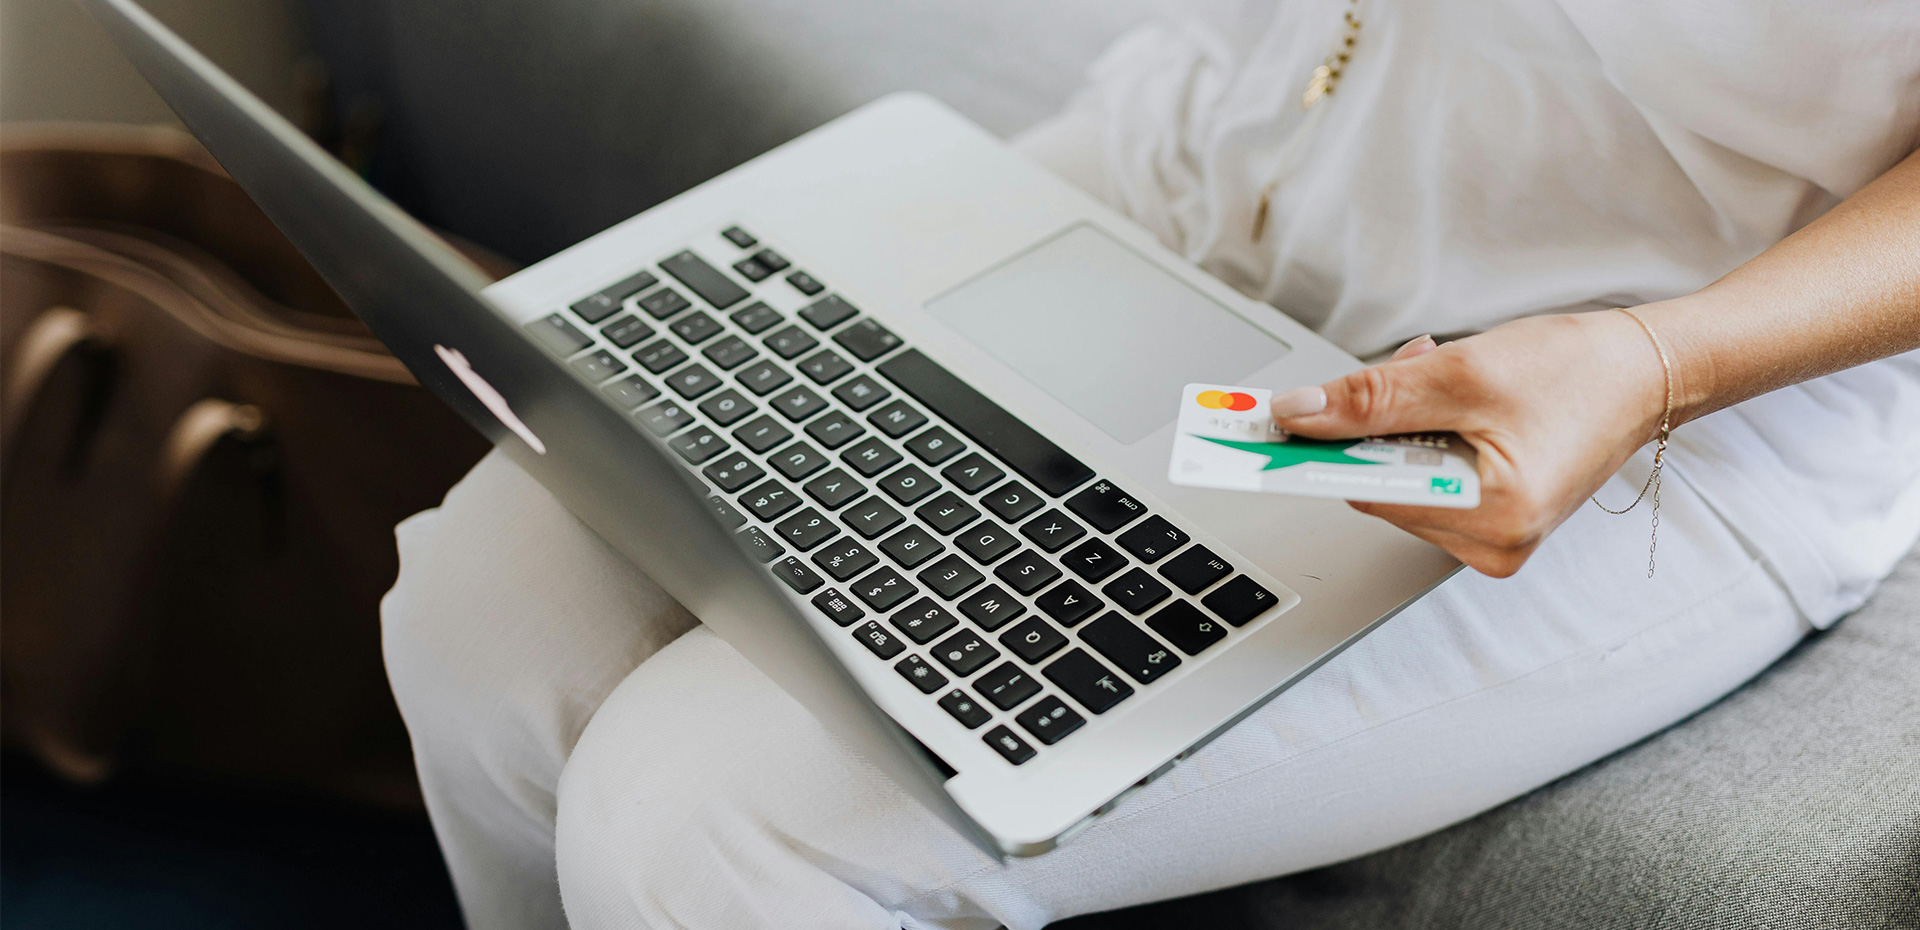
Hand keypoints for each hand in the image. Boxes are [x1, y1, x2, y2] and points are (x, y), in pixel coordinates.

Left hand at [1270, 310, 1669, 576]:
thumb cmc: (1577, 370)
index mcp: (1493, 519)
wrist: (1645, 372)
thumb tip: (1296, 414)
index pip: (1366, 491)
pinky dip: (1423, 434)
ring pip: (1396, 478)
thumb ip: (1373, 398)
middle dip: (1377, 423)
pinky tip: (1456, 399)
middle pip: (1376, 485)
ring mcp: (1491, 539)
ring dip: (1401, 421)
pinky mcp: (1491, 521)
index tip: (1255, 435)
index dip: (1313, 453)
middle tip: (1413, 369)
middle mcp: (1491, 545)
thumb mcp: (1463, 372)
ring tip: (1448, 379)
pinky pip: (1423, 478)